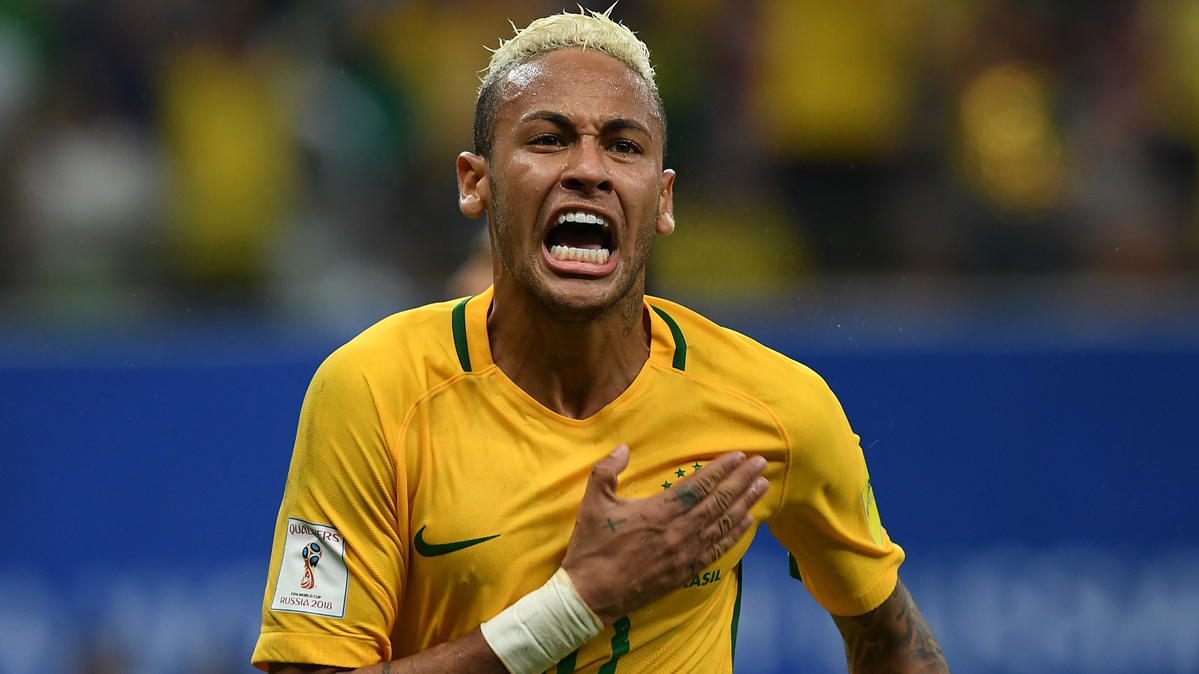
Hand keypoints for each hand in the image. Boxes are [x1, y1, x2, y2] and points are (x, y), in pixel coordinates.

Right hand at [560, 445, 767, 625]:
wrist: (591, 595)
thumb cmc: (591, 547)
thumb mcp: (592, 502)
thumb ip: (606, 470)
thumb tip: (623, 448)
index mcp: (658, 511)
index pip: (699, 485)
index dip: (721, 469)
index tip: (738, 455)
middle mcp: (678, 531)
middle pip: (718, 501)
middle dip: (741, 480)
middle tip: (761, 464)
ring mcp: (684, 553)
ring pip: (722, 524)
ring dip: (744, 503)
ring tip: (761, 486)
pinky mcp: (685, 572)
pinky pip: (717, 550)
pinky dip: (734, 534)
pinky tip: (747, 522)